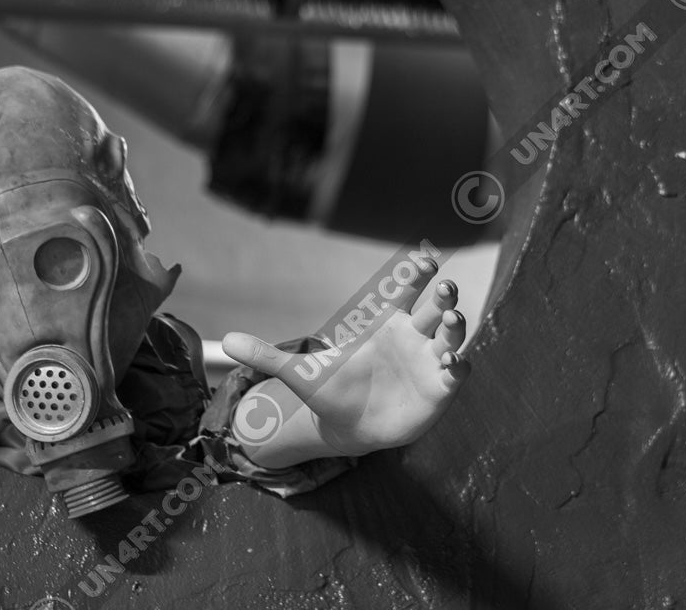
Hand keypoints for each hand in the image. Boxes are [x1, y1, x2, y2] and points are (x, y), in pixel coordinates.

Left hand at [223, 273, 470, 458]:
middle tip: (445, 287)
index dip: (416, 273)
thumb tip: (227, 340)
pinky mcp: (438, 390)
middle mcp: (412, 337)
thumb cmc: (331, 391)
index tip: (424, 257)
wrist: (349, 427)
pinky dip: (458, 367)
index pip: (404, 290)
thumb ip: (270, 356)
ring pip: (449, 336)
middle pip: (434, 308)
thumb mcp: (301, 374)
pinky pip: (454, 373)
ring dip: (455, 326)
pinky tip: (456, 363)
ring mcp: (428, 362)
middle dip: (443, 296)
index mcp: (384, 323)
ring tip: (451, 320)